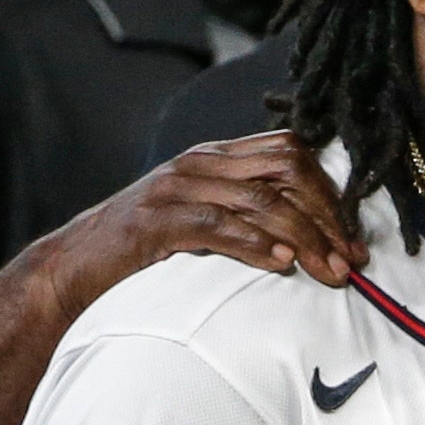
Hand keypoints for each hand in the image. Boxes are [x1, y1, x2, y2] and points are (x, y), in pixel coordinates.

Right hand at [32, 131, 362, 312]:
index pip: (290, 152)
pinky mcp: (157, 222)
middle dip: (327, 215)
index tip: (352, 237)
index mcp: (212, 158)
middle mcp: (198, 164)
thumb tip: (300, 236)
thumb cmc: (138, 252)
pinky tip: (281, 265)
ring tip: (329, 272)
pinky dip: (256, 245)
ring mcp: (176, 190)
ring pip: (262, 201)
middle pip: (286, 169)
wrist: (72, 268)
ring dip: (305, 239)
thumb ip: (237, 213)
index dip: (330, 192)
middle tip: (350, 258)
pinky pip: (219, 226)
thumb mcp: (194, 219)